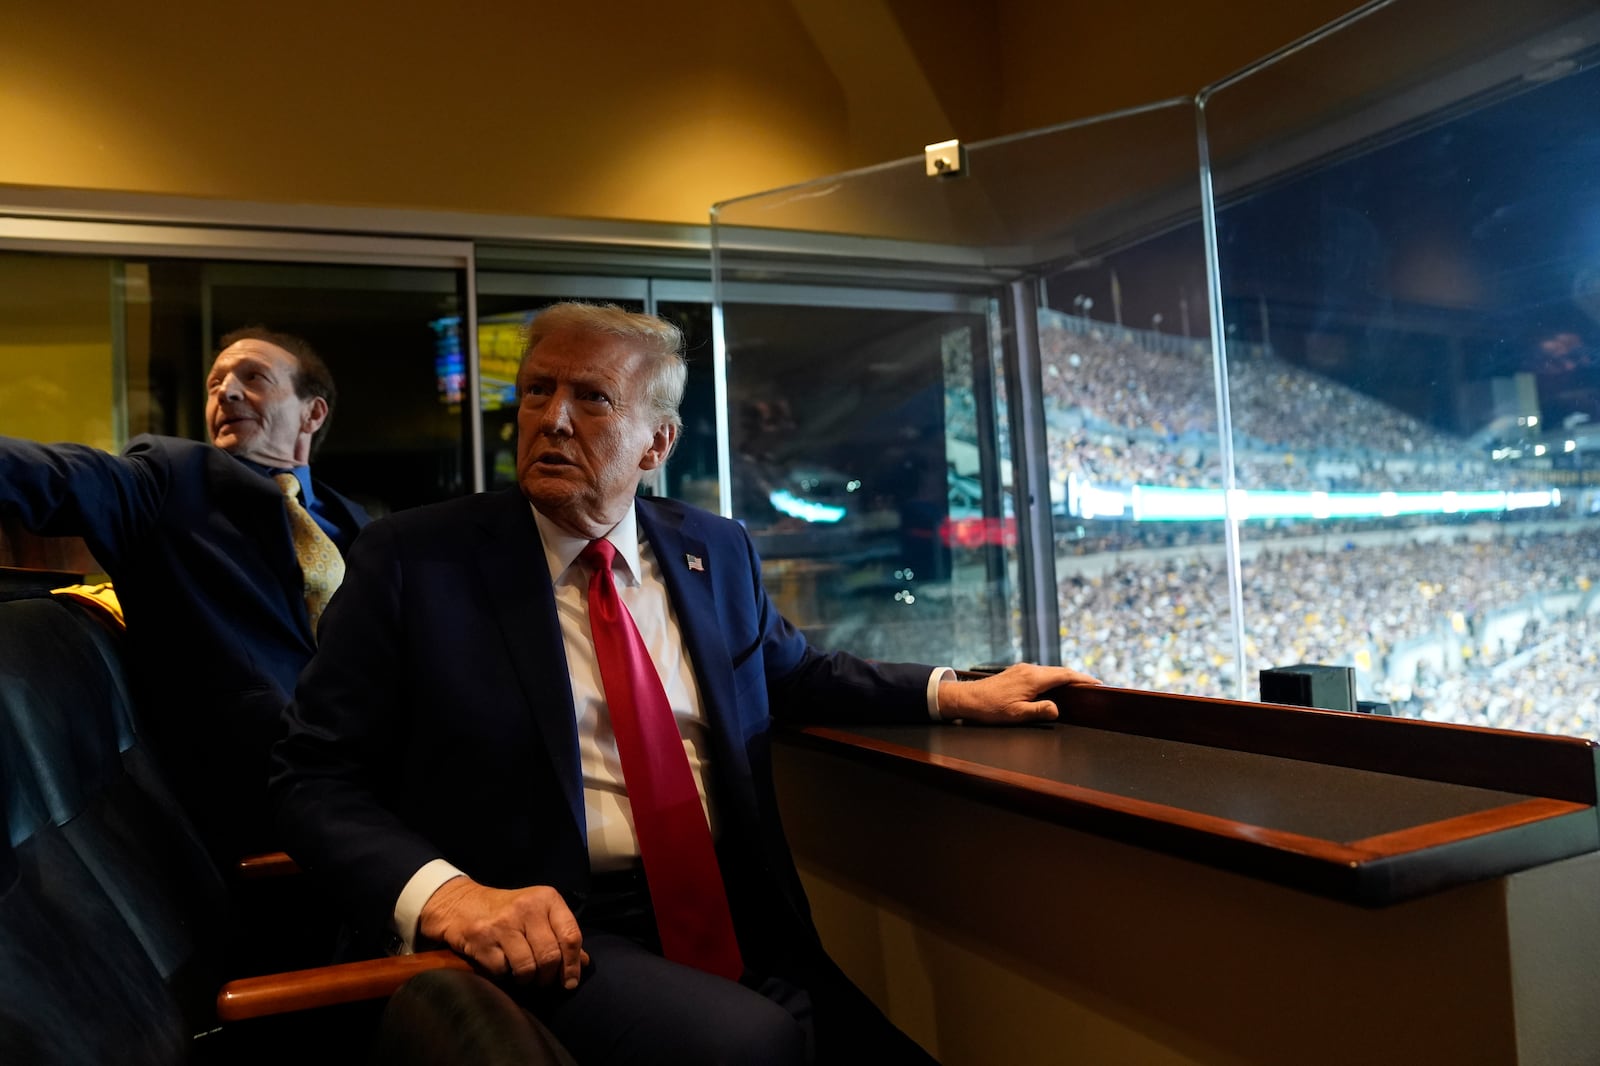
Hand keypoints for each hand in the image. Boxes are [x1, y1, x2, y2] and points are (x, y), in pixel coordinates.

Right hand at [419, 876, 589, 988]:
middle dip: (548, 976)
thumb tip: (584, 963)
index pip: (571, 936)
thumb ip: (561, 935)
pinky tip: (502, 966)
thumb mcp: (538, 913)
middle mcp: (527, 907)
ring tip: (523, 975)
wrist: (461, 903)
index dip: (573, 964)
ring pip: (528, 967)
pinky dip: (504, 975)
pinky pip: (502, 971)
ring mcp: (503, 923)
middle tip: (543, 981)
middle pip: (550, 956)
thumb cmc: (507, 911)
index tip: (570, 982)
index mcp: (547, 898)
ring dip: (527, 979)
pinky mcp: (482, 938)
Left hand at [937, 663, 1099, 724]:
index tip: (1097, 683)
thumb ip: (1040, 711)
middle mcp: (1029, 670)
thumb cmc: (991, 709)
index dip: (1082, 678)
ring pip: (1050, 671)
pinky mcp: (1016, 672)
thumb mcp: (1017, 714)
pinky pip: (1041, 673)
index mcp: (1033, 678)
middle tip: (1093, 686)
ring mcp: (1022, 669)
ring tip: (1078, 686)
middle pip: (1059, 671)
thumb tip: (1057, 709)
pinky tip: (1055, 686)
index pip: (1064, 675)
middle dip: (1077, 677)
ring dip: (1065, 677)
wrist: (968, 699)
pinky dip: (1053, 678)